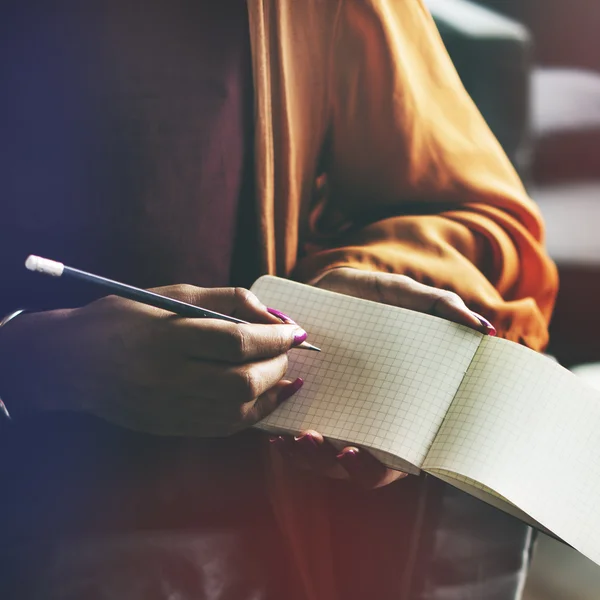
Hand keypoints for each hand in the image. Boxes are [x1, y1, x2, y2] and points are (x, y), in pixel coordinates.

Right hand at [0, 286, 306, 435]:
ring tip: (286, 375)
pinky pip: (224, 428)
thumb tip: (274, 317)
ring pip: (238, 412)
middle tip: (287, 350)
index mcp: (168, 336)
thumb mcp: (174, 295)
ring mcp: (169, 408)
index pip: (237, 342)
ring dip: (273, 393)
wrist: (72, 362)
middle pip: (243, 381)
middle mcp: (169, 377)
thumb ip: (228, 301)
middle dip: (278, 365)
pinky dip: (254, 413)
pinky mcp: (170, 427)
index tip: (295, 331)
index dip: (275, 337)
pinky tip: (266, 397)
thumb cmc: (126, 316)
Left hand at [270, 267, 495, 488]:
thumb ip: (438, 306)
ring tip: (300, 439)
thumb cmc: (366, 298)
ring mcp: (332, 419)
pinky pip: (292, 442)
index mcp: (397, 405)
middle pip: (364, 467)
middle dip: (351, 467)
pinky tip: (277, 434)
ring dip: (313, 460)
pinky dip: (286, 445)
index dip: (387, 463)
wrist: (319, 288)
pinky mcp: (301, 412)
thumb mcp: (400, 294)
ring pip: (325, 462)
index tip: (367, 451)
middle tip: (339, 450)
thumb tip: (484, 329)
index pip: (402, 452)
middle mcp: (365, 420)